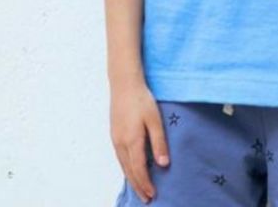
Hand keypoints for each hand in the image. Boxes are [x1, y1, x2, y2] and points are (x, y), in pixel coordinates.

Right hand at [110, 80, 169, 202]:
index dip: (146, 183)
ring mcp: (115, 138)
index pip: (139, 169)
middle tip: (146, 199)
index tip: (153, 194)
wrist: (124, 83)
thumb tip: (163, 164)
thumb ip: (159, 142)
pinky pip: (120, 157)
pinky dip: (126, 167)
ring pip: (123, 165)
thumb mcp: (154, 120)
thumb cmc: (141, 99)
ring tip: (139, 188)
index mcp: (132, 141)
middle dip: (138, 186)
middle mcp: (121, 143)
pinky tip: (130, 169)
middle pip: (129, 171)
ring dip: (131, 178)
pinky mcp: (114, 133)